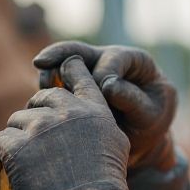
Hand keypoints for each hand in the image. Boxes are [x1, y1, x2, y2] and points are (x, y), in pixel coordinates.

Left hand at [0, 57, 133, 189]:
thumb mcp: (115, 149)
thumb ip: (98, 124)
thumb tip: (76, 115)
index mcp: (97, 112)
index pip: (79, 75)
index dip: (66, 69)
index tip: (58, 71)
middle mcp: (70, 112)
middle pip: (41, 98)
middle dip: (34, 114)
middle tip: (32, 140)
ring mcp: (42, 127)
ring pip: (16, 121)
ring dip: (15, 139)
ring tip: (20, 164)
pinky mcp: (17, 146)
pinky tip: (0, 170)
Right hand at [34, 41, 177, 171]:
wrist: (141, 139)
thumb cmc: (150, 123)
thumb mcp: (150, 115)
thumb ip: (132, 100)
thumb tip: (107, 86)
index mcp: (135, 60)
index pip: (114, 59)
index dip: (105, 74)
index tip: (103, 93)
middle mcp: (108, 60)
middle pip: (78, 50)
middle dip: (58, 55)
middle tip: (40, 64)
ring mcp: (88, 72)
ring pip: (60, 65)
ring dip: (48, 77)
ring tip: (40, 94)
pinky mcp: (72, 86)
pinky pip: (53, 84)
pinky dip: (45, 94)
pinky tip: (39, 107)